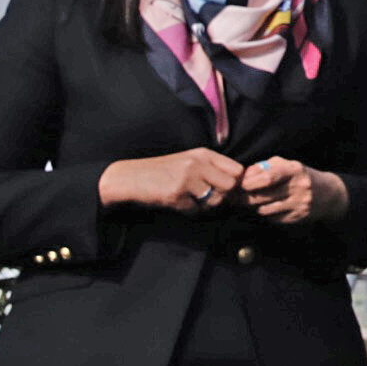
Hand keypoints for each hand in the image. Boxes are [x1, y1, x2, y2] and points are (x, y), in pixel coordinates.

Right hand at [99, 149, 246, 213]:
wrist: (129, 177)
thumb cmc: (162, 172)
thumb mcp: (189, 162)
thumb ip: (212, 170)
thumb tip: (236, 186)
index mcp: (203, 154)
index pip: (237, 169)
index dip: (235, 183)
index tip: (226, 190)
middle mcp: (198, 163)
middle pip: (231, 185)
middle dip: (224, 196)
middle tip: (209, 199)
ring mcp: (187, 178)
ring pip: (216, 200)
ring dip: (207, 206)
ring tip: (192, 201)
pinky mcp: (176, 194)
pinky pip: (195, 210)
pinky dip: (190, 211)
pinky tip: (178, 204)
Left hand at [240, 157, 346, 224]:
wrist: (330, 194)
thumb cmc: (300, 177)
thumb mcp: (287, 165)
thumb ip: (264, 167)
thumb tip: (243, 176)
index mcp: (295, 170)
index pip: (267, 178)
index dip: (250, 183)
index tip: (240, 185)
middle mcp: (299, 186)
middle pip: (262, 197)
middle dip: (246, 198)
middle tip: (237, 198)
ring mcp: (300, 203)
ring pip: (265, 210)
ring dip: (255, 208)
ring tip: (254, 203)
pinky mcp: (299, 217)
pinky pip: (273, 219)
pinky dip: (267, 214)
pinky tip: (270, 209)